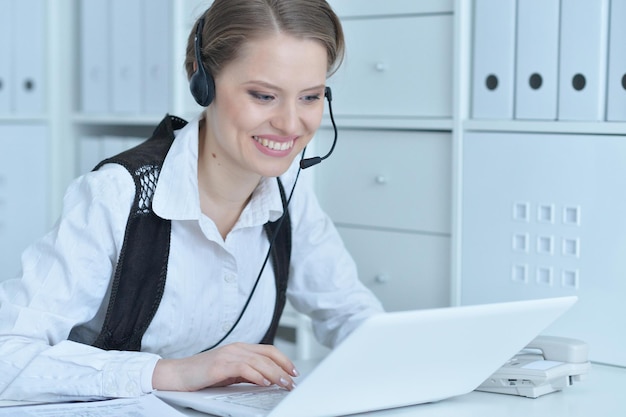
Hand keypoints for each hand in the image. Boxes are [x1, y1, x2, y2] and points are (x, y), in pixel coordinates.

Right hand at [152, 342, 298, 391]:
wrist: (176, 374)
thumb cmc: (201, 374)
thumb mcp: (229, 373)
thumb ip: (246, 373)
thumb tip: (266, 379)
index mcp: (239, 348)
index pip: (268, 350)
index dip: (284, 360)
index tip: (294, 372)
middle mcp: (236, 348)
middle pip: (268, 355)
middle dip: (284, 368)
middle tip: (293, 381)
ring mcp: (228, 355)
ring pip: (259, 361)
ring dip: (275, 373)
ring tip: (284, 383)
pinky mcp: (220, 365)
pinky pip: (244, 368)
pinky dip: (257, 375)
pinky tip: (264, 382)